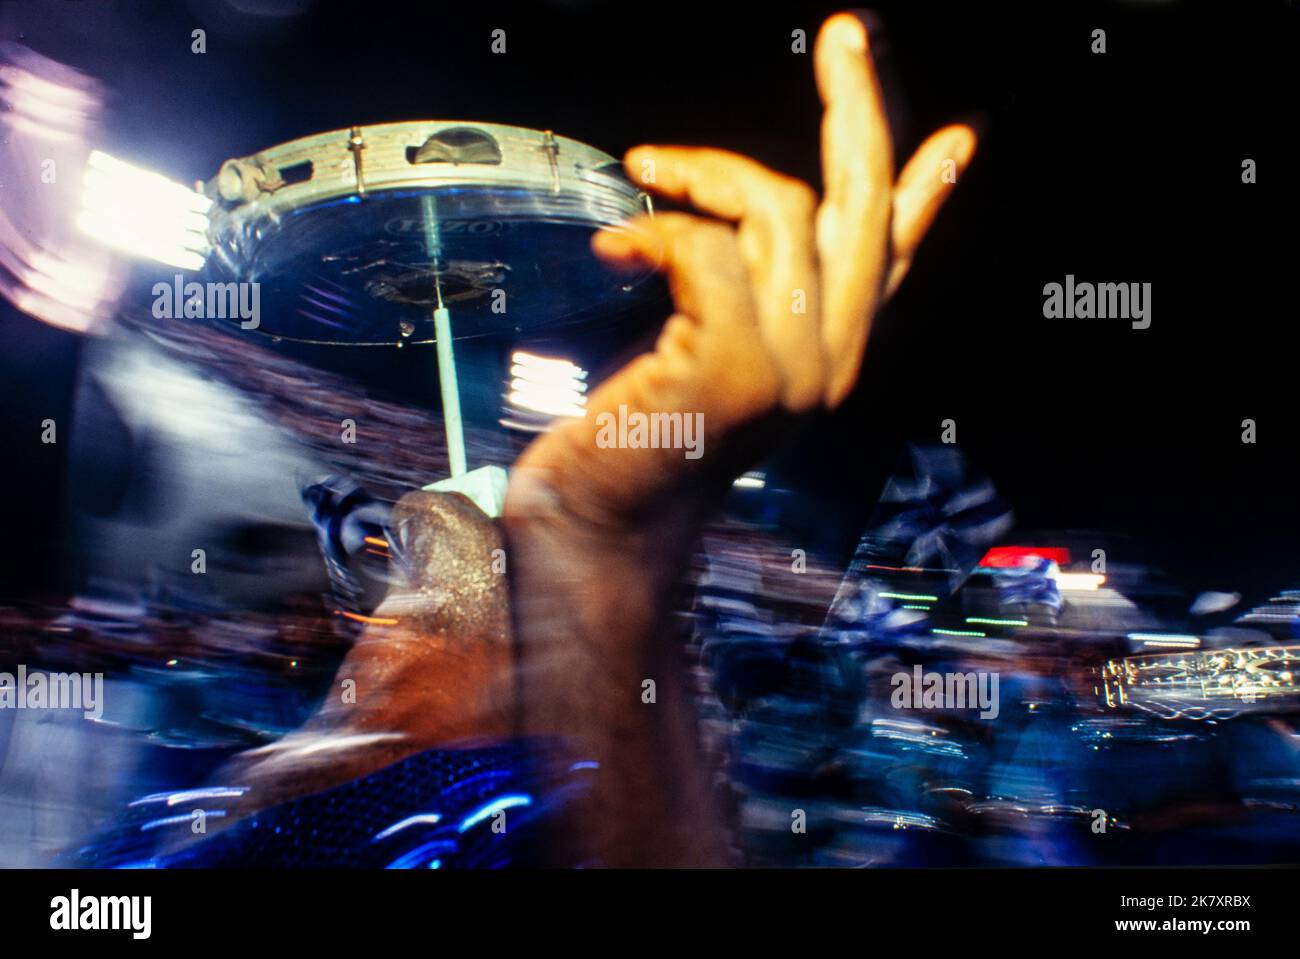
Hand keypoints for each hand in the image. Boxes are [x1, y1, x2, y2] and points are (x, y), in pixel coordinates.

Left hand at [508, 13, 976, 529]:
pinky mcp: (736, 372)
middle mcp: (830, 364)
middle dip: (860, 107)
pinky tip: (615, 249)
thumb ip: (751, 285)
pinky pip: (709, 248)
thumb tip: (759, 217)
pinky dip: (654, 232)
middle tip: (849, 31)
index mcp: (828, 355)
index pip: (892, 258)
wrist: (600, 523)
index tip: (957, 138)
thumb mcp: (708, 348)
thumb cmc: (643, 435)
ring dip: (704, 174)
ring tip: (648, 173)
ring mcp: (793, 372)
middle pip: (863, 210)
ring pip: (781, 212)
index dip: (926, 192)